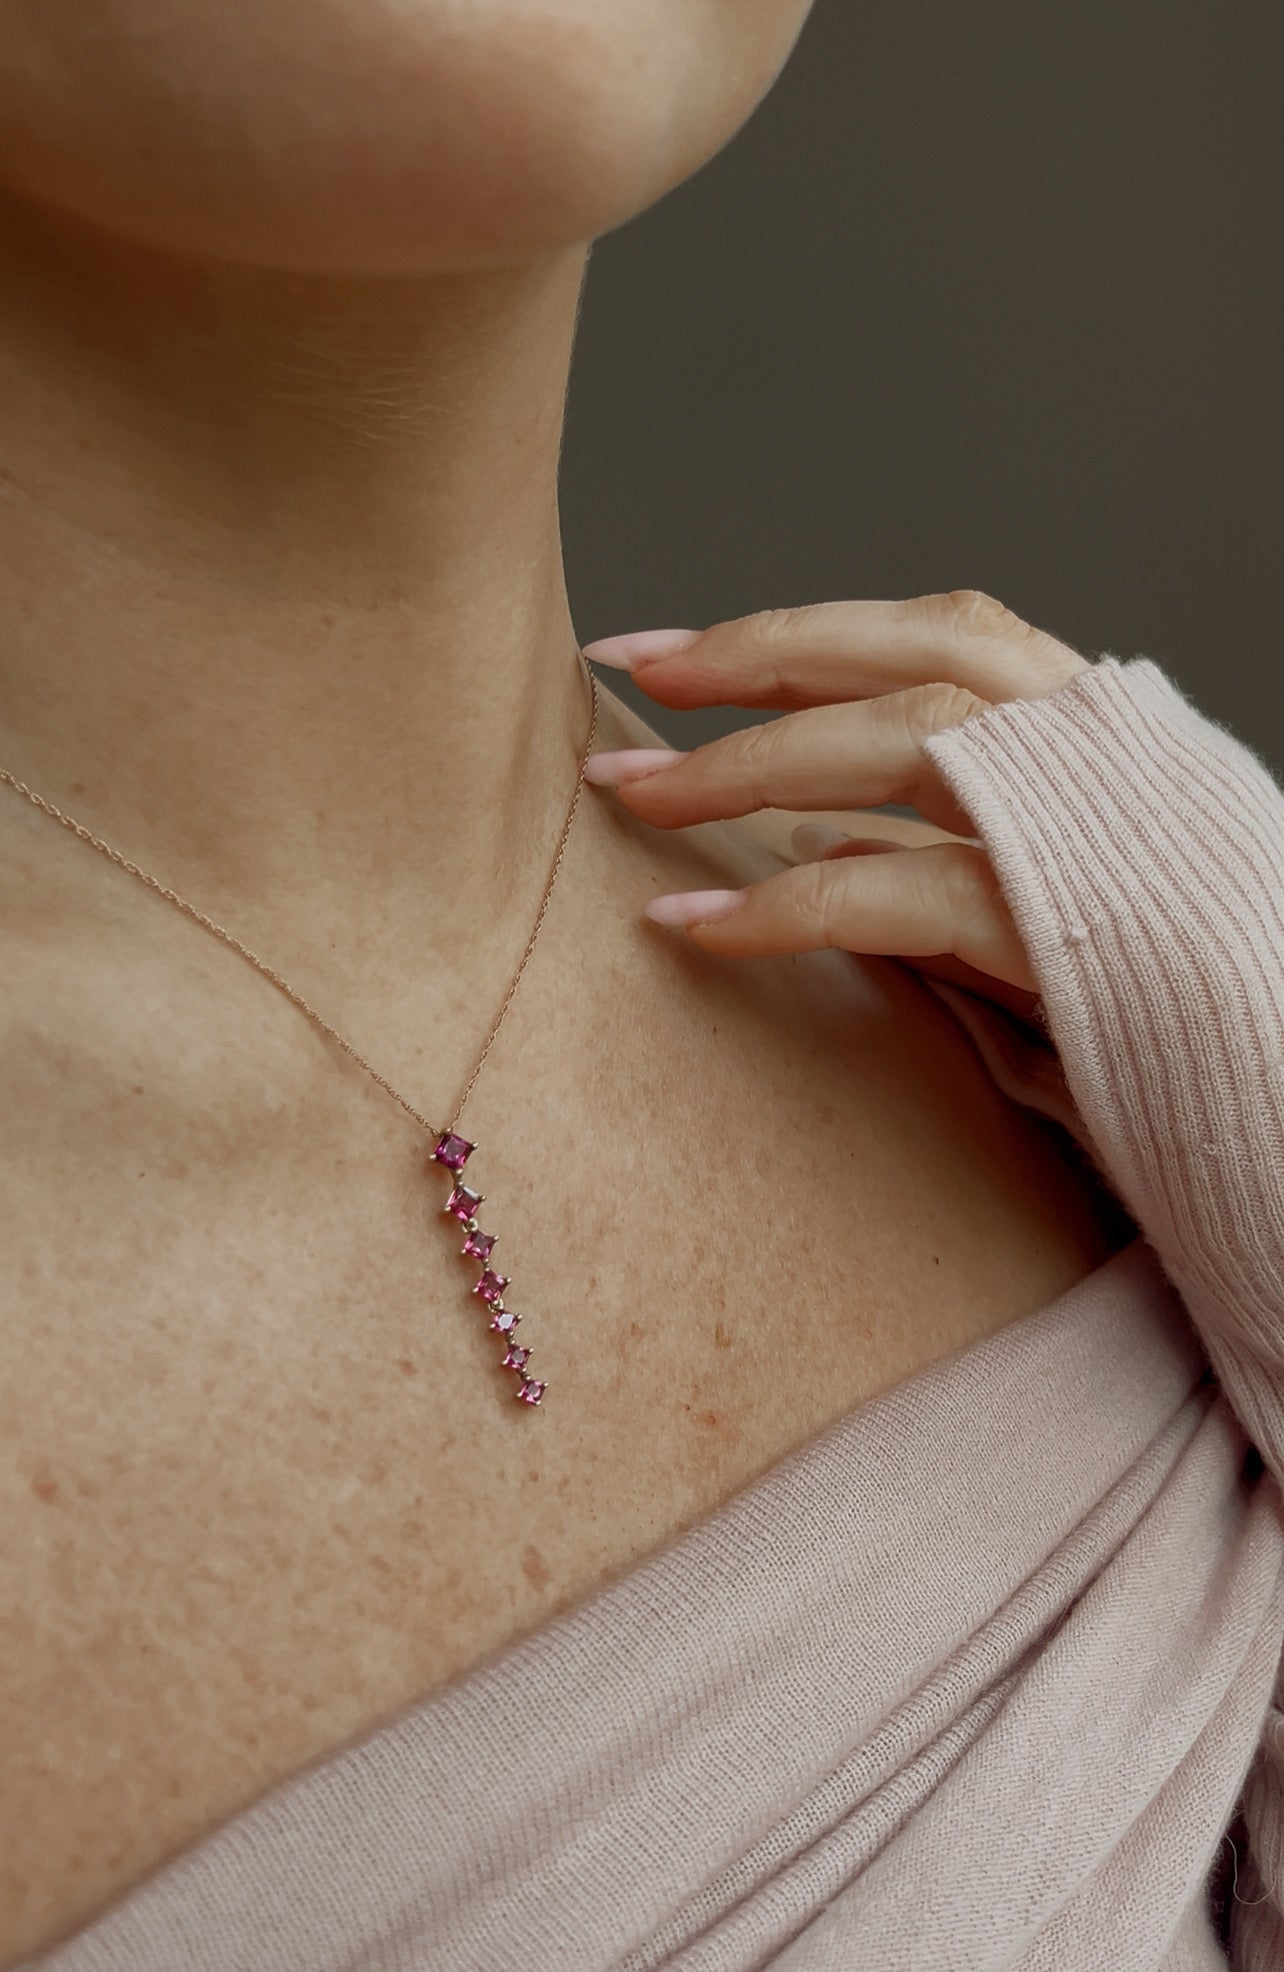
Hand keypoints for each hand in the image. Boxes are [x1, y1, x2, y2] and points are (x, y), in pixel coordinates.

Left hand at [582, 591, 1093, 1021]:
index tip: (683, 649)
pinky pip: (906, 893)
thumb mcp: (1057, 908)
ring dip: (752, 764)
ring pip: (905, 742)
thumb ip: (945, 853)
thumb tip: (813, 826)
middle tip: (629, 676)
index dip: (806, 629)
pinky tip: (702, 926)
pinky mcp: (1080, 935)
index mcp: (1103, 740)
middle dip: (757, 657)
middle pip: (911, 657)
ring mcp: (1098, 834)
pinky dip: (790, 904)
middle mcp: (1106, 756)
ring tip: (634, 796)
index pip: (941, 636)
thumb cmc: (1187, 1017)